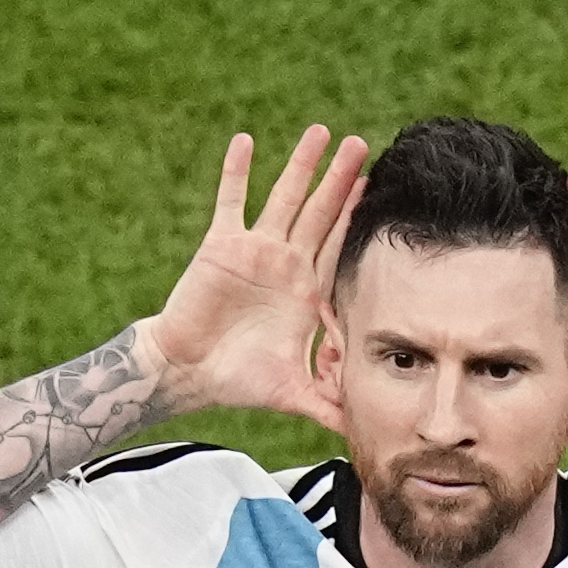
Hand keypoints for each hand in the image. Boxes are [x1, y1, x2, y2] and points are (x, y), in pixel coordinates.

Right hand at [142, 125, 368, 430]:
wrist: (188, 372)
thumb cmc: (238, 382)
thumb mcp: (295, 393)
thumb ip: (330, 406)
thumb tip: (365, 434)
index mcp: (305, 292)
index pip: (338, 248)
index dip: (357, 220)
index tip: (379, 190)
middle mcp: (284, 264)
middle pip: (320, 214)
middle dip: (341, 181)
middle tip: (362, 145)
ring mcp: (254, 251)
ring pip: (284, 198)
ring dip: (301, 166)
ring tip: (321, 133)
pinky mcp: (222, 245)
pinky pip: (230, 200)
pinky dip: (236, 172)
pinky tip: (246, 141)